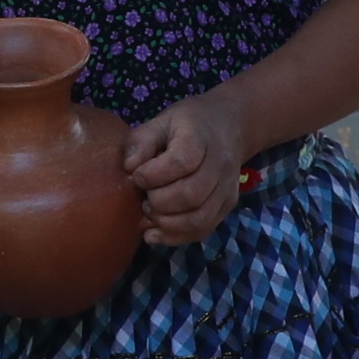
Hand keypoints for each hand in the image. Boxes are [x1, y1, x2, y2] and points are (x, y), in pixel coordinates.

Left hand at [124, 87, 254, 246]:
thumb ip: (141, 141)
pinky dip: (175, 237)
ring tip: (149, 213)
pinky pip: (203, 230)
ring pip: (199, 219)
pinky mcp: (227, 206)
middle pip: (190, 195)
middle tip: (143, 197)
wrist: (230, 127)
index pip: (181, 162)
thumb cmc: (188, 125)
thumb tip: (129, 168)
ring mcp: (227, 189)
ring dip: (166, 223)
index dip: (152, 174)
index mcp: (201, 139)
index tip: (136, 176)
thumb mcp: (161, 121)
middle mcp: (220, 166)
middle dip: (157, 202)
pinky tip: (154, 233)